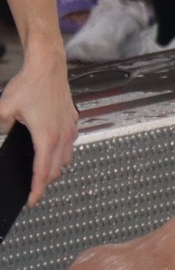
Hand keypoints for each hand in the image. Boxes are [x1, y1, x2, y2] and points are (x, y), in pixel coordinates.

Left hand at [0, 45, 77, 205]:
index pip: (42, 172)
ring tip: (42, 169)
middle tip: (32, 187)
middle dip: (45, 181)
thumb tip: (1, 136)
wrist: (48, 67)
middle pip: (57, 170)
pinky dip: (61, 151)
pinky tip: (50, 146)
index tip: (32, 202)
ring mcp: (70, 128)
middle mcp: (62, 136)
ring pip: (66, 158)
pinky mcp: (73, 120)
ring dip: (55, 167)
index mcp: (46, 138)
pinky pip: (70, 144)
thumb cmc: (28, 86)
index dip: (37, 190)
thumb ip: (0, 128)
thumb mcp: (3, 110)